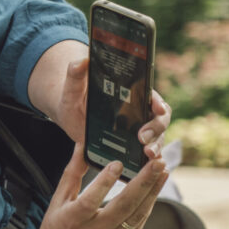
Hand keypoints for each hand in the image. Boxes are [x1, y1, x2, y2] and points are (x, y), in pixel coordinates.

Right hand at [24, 144, 167, 228]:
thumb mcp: (56, 204)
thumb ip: (71, 175)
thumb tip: (82, 147)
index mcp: (74, 221)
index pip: (92, 199)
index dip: (105, 181)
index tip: (118, 162)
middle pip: (124, 205)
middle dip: (144, 182)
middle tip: (158, 162)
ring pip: (138, 215)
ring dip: (154, 192)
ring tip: (164, 171)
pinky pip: (138, 225)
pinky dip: (147, 206)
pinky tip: (154, 191)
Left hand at [56, 56, 171, 158]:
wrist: (70, 115)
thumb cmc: (73, 98)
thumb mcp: (71, 88)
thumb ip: (75, 75)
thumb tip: (80, 61)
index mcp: (130, 92)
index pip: (151, 96)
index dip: (157, 102)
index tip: (156, 109)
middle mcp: (138, 110)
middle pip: (159, 118)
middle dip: (156, 128)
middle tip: (143, 138)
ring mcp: (137, 128)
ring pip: (156, 137)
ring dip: (156, 145)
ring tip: (147, 154)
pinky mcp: (130, 144)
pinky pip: (145, 152)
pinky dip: (149, 160)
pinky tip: (148, 168)